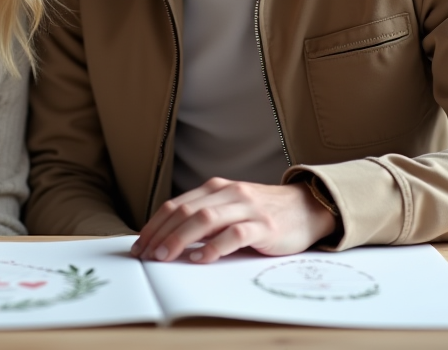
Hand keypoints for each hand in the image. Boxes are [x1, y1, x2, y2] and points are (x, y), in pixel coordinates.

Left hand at [131, 178, 334, 263]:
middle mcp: (228, 193)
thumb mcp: (230, 209)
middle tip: (147, 255)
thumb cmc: (263, 213)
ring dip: (180, 239)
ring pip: (205, 219)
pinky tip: (202, 259)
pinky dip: (215, 247)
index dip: (154, 225)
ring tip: (165, 256)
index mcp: (215, 189)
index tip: (140, 245)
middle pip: (185, 211)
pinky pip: (235, 234)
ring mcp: (247, 208)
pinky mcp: (265, 225)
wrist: (306, 207)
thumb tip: (168, 240)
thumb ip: (204, 219)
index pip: (176, 205)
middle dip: (161, 234)